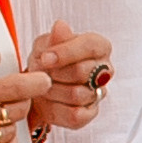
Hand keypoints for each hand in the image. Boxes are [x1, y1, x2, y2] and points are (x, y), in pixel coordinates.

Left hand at [26, 18, 112, 141]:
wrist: (38, 87)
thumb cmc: (46, 61)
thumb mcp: (45, 45)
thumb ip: (55, 38)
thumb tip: (61, 27)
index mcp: (98, 46)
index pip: (90, 46)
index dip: (66, 52)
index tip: (45, 58)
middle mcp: (103, 70)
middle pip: (82, 72)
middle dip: (54, 74)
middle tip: (40, 73)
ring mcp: (99, 93)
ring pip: (77, 95)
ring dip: (52, 91)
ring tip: (42, 86)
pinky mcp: (90, 113)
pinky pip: (76, 115)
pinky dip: (56, 109)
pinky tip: (48, 101)